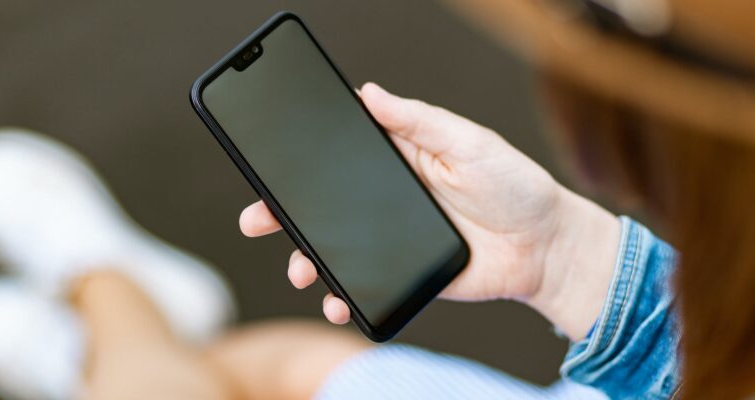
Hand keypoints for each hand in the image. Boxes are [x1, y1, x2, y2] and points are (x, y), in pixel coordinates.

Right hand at [240, 83, 618, 339]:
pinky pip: (364, 282)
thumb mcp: (468, 141)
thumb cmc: (515, 185)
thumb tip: (370, 93)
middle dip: (285, 215)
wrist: (546, 247)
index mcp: (399, 159)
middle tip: (256, 221)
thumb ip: (418, 120)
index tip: (269, 166)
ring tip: (301, 269)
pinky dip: (344, 294)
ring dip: (309, 259)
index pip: (339, 158)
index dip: (302, 163)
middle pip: (324, 206)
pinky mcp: (404, 273)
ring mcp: (392, 238)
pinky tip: (336, 300)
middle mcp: (387, 199)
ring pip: (336, 248)